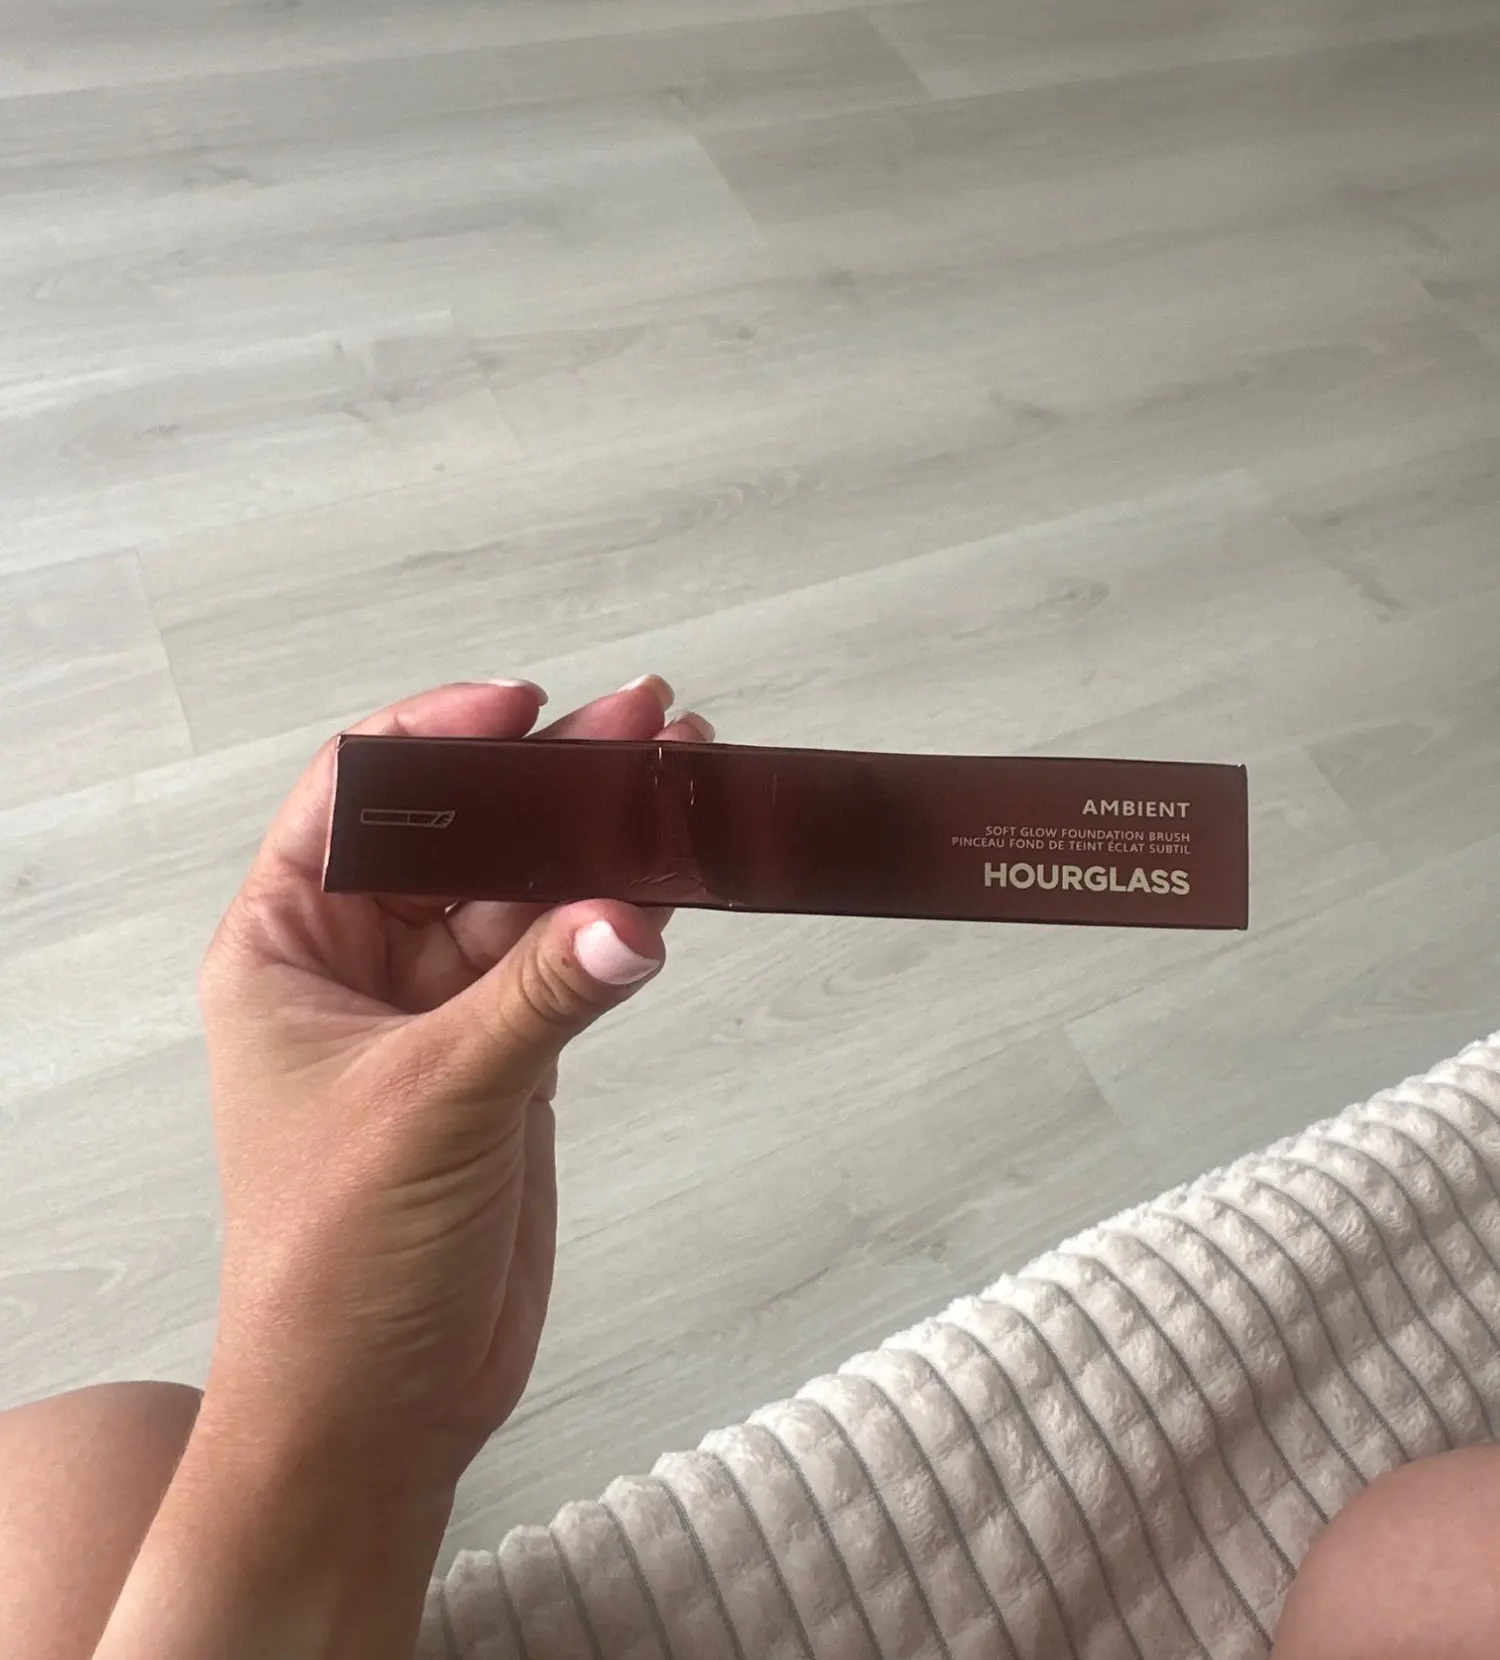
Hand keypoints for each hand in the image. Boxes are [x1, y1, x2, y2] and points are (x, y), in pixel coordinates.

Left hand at [195, 674, 709, 1498]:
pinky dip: (620, 912)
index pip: (356, 795)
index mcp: (287, 947)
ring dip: (599, 836)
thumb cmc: (336, 1267)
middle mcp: (359, 963)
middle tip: (644, 721)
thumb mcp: (433, 1107)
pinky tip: (675, 870)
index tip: (524, 706)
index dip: (437, 735)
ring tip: (683, 771)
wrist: (373, 1412)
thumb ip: (538, 1000)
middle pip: (462, 830)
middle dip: (549, 776)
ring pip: (526, 888)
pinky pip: (565, 955)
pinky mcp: (505, 1055)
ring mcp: (439, 1007)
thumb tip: (631, 913)